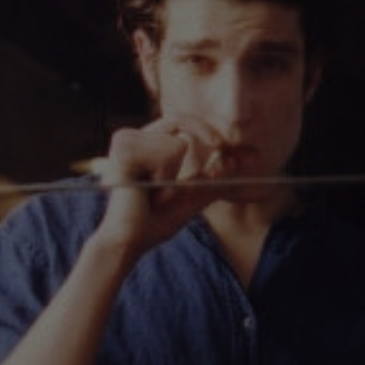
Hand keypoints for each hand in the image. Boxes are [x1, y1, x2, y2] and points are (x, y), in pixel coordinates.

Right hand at [92, 117, 227, 259]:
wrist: (127, 242)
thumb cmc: (152, 223)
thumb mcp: (190, 197)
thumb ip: (212, 180)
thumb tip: (239, 160)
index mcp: (140, 144)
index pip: (178, 122)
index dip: (202, 129)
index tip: (222, 146)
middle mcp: (129, 137)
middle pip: (180, 123)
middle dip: (192, 150)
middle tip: (189, 172)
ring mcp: (124, 141)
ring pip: (177, 144)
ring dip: (173, 177)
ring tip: (151, 194)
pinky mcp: (125, 150)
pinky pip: (167, 154)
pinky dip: (164, 179)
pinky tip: (144, 192)